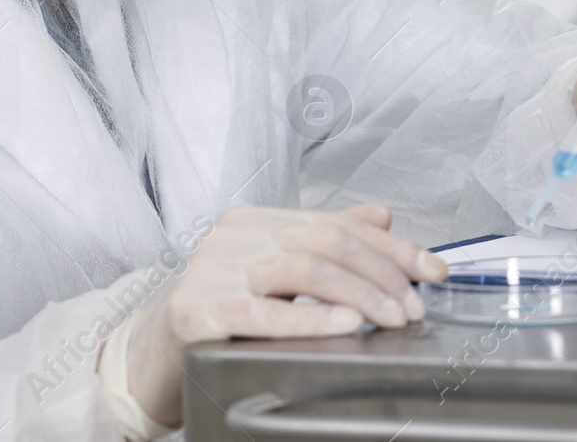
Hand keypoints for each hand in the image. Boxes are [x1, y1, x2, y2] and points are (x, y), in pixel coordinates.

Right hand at [119, 203, 446, 426]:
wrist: (142, 361)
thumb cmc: (212, 318)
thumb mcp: (271, 273)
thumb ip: (323, 241)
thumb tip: (381, 214)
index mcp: (255, 221)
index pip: (339, 224)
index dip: (394, 247)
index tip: (433, 271)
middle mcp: (234, 235)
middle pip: (327, 241)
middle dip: (383, 274)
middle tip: (414, 306)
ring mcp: (213, 268)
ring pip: (305, 267)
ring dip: (360, 295)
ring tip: (392, 318)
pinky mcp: (198, 308)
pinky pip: (265, 310)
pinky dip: (312, 317)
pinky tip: (345, 325)